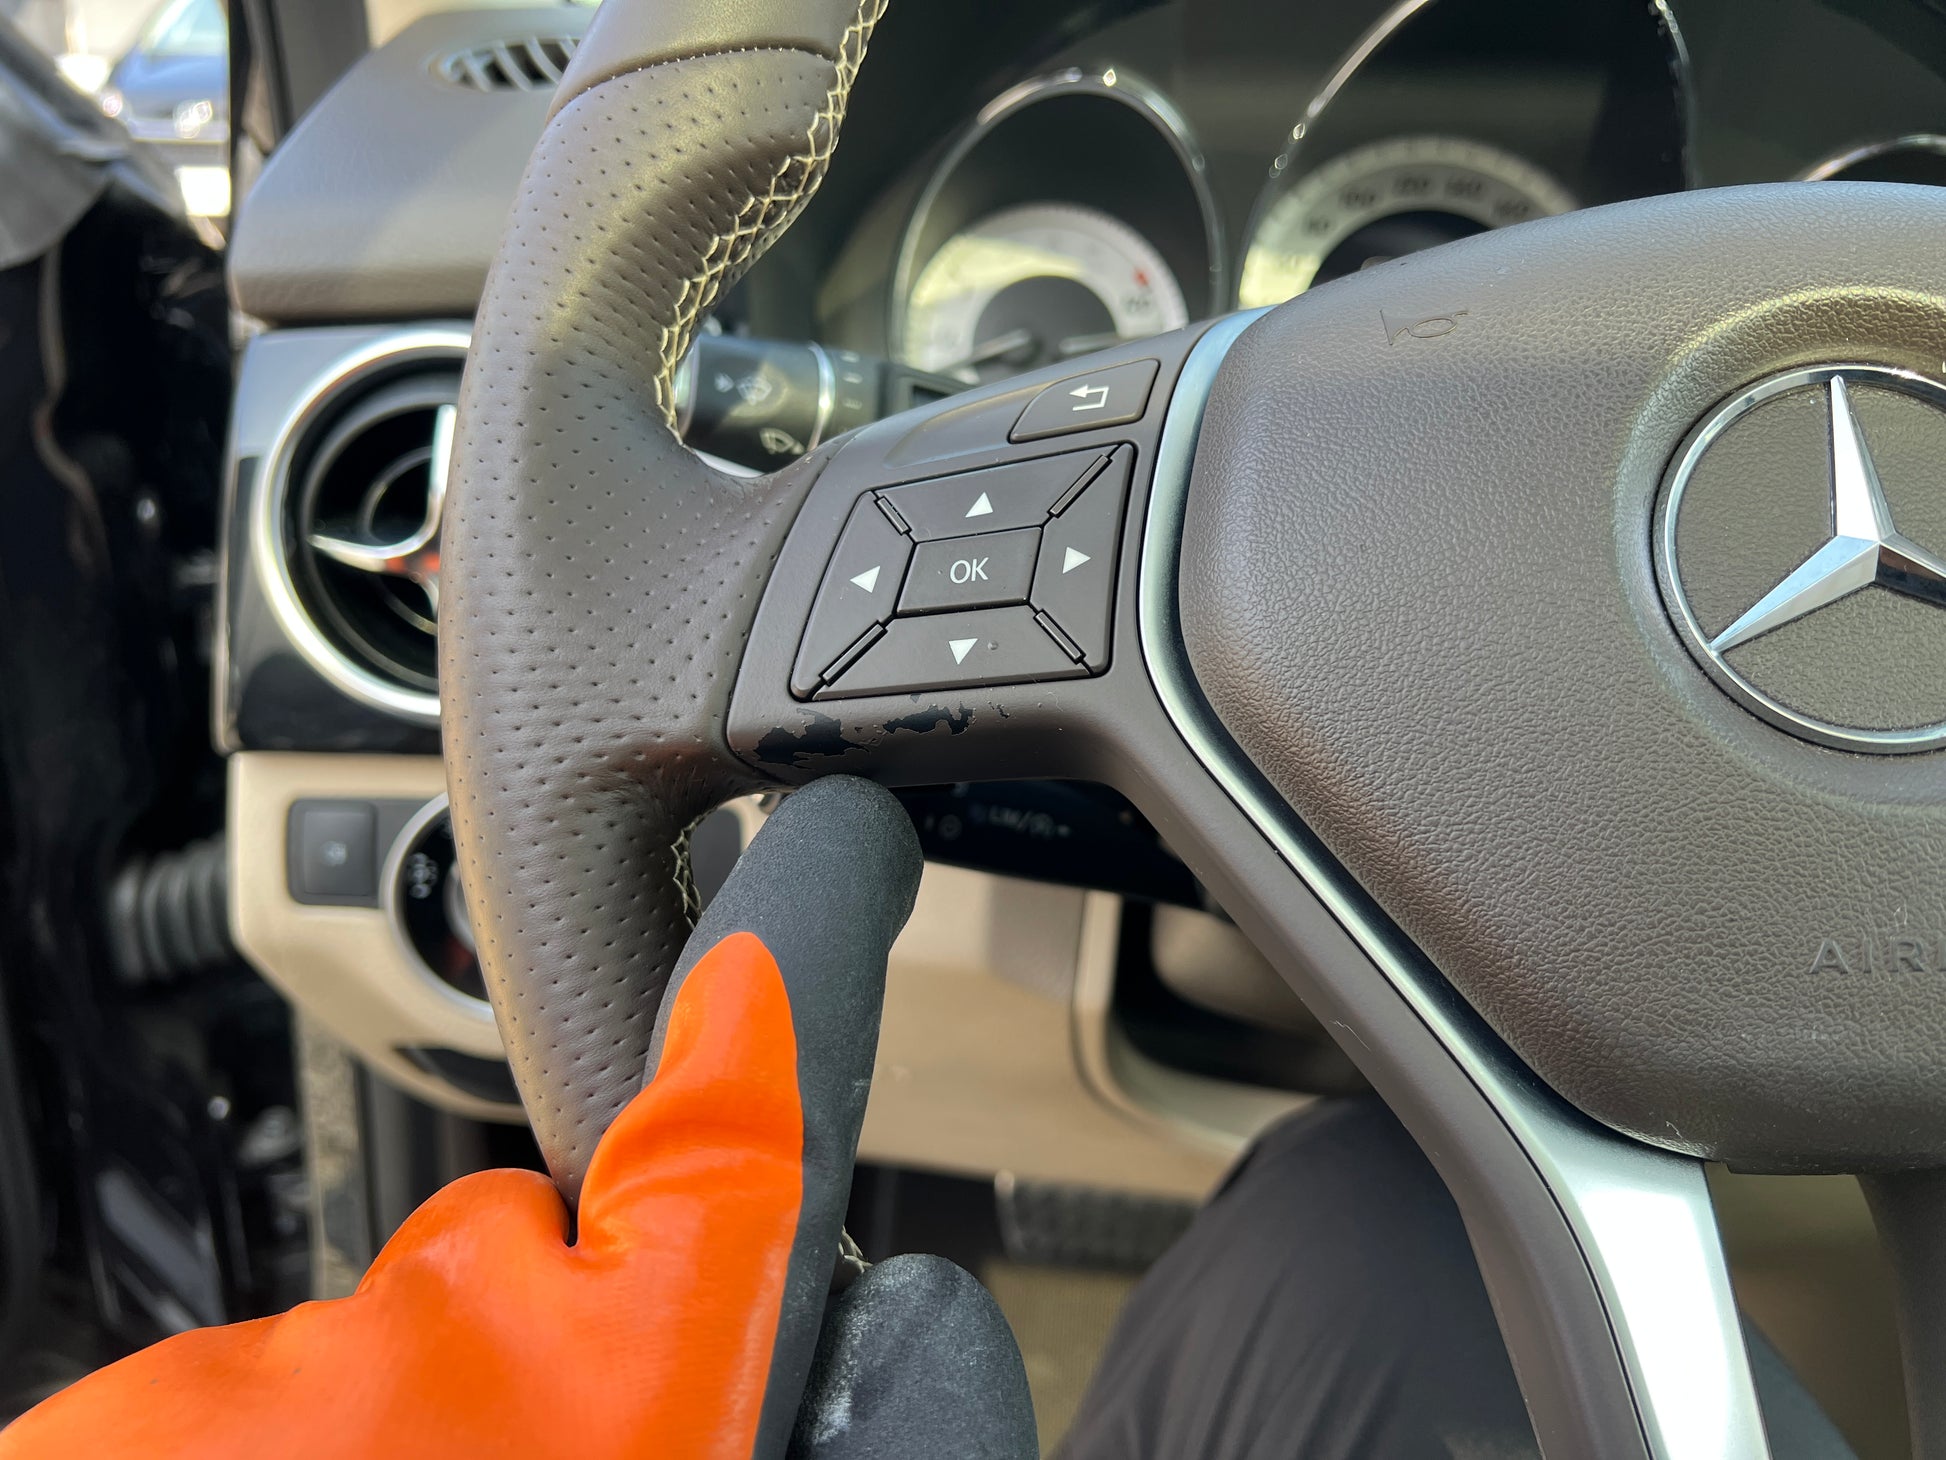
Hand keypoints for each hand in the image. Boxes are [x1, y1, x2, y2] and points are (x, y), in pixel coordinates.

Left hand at [1, 778, 1035, 1458]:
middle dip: (535, 1356)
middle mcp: (437, 1362)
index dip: (776, 996)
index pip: (727, 1148)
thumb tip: (864, 1335)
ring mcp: (239, 1397)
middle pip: (514, 1260)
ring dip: (374, 1458)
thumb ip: (815, 1428)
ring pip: (357, 1359)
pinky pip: (213, 1424)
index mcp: (627, 1410)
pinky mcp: (93, 1433)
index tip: (784, 907)